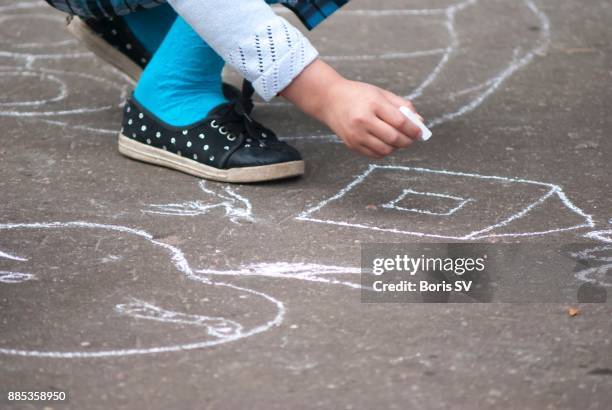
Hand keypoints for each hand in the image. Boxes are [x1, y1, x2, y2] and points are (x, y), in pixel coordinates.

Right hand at [280, 59, 422, 157]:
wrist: (329, 100)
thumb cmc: (359, 95)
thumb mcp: (380, 93)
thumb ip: (401, 106)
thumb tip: (419, 122)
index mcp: (373, 104)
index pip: (399, 121)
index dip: (413, 129)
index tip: (419, 132)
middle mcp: (363, 120)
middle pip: (393, 138)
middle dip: (408, 141)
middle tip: (412, 139)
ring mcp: (356, 134)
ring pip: (385, 149)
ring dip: (396, 147)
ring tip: (399, 140)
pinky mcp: (352, 144)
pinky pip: (375, 154)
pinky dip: (385, 151)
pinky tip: (386, 143)